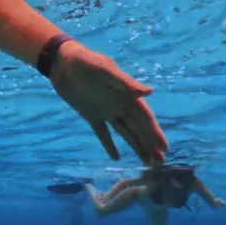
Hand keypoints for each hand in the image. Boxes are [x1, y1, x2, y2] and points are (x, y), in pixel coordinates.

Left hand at [49, 42, 167, 164]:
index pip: (144, 117)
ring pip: (125, 132)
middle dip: (149, 144)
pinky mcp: (91, 115)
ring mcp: (106, 111)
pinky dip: (109, 145)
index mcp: (126, 94)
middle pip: (138, 128)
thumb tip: (150, 92)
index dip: (154, 132)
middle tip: (159, 162)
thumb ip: (125, 82)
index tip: (164, 147)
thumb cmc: (84, 61)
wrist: (61, 62)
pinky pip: (103, 133)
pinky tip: (116, 157)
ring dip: (136, 146)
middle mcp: (119, 104)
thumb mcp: (104, 70)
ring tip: (147, 162)